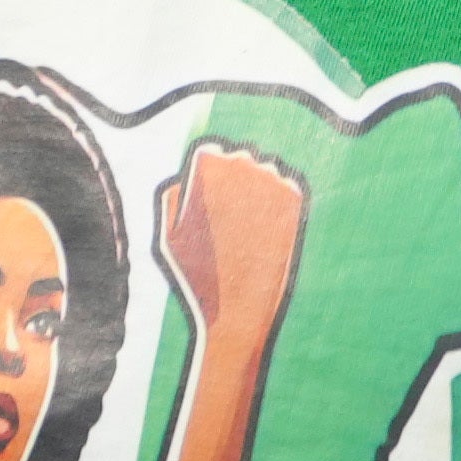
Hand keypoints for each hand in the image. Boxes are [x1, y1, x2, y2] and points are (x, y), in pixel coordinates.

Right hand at [153, 136, 304, 351]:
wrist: (236, 309)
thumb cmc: (197, 276)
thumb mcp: (168, 236)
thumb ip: (171, 197)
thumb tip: (185, 176)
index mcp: (206, 171)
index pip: (211, 152)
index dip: (209, 170)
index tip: (209, 190)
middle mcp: (240, 168)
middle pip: (240, 157)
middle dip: (235, 177)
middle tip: (230, 208)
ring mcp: (270, 181)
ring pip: (265, 170)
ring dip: (257, 186)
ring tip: (248, 218)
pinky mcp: (292, 199)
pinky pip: (285, 186)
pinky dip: (277, 200)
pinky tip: (266, 223)